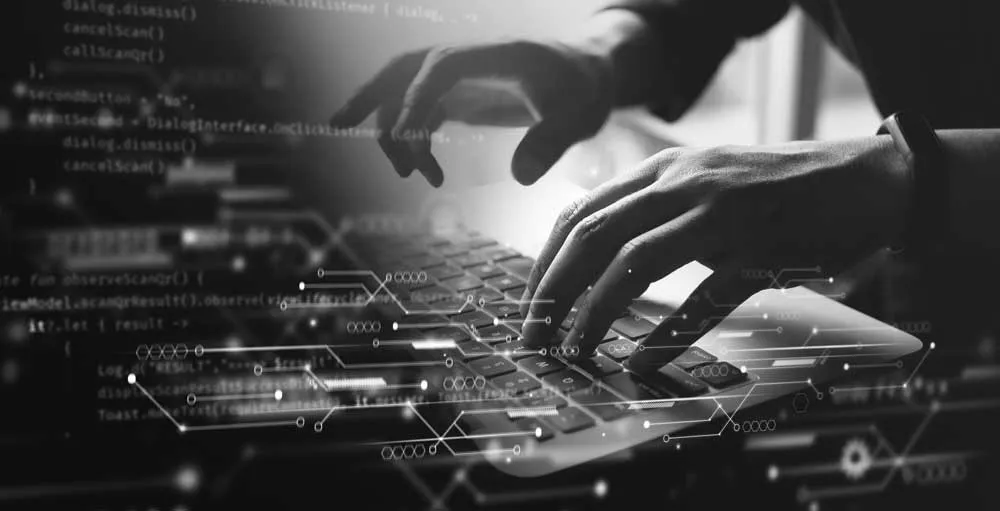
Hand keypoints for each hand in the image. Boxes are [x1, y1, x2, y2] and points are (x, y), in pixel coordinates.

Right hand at [330, 40, 612, 186]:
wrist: (587, 75)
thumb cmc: (584, 90)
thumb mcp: (580, 117)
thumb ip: (553, 142)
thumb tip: (522, 177)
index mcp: (494, 54)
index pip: (441, 66)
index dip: (418, 97)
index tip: (408, 137)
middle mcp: (466, 60)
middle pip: (403, 68)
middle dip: (368, 95)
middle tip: (334, 125)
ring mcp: (458, 76)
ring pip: (403, 93)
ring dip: (394, 130)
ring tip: (410, 175)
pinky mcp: (458, 94)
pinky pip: (420, 112)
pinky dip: (413, 140)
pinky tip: (428, 173)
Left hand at [518, 137, 911, 367]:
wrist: (860, 180)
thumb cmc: (774, 188)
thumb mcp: (701, 179)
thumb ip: (651, 206)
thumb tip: (597, 252)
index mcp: (662, 169)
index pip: (580, 213)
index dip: (545, 263)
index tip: (529, 304)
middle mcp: (683, 184)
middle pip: (593, 237)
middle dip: (552, 292)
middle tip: (532, 336)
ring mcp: (721, 216)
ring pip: (634, 263)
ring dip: (594, 312)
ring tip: (573, 351)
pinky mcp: (759, 252)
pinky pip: (703, 298)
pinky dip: (666, 335)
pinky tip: (641, 362)